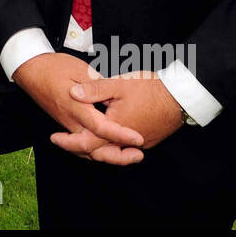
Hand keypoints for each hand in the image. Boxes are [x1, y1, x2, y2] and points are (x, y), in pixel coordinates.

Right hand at [13, 53, 145, 164]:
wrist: (30, 70)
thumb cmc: (53, 67)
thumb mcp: (79, 69)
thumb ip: (97, 85)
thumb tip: (114, 94)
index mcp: (76, 106)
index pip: (101, 127)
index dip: (120, 134)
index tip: (138, 138)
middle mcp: (71, 121)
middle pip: (94, 148)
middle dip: (117, 156)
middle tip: (138, 155)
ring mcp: (67, 124)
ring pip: (87, 150)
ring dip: (108, 156)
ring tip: (129, 154)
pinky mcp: (66, 124)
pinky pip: (81, 146)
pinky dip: (96, 151)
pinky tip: (109, 149)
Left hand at [51, 71, 184, 155]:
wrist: (181, 96)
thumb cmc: (151, 88)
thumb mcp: (118, 84)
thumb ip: (93, 89)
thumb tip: (72, 93)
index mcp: (115, 129)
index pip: (85, 144)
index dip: (68, 142)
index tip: (54, 138)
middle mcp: (126, 142)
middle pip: (96, 152)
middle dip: (77, 147)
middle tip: (62, 140)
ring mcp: (139, 144)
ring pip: (110, 151)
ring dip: (93, 147)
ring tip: (78, 138)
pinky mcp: (147, 141)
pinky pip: (123, 148)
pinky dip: (109, 144)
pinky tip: (103, 134)